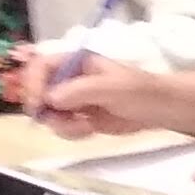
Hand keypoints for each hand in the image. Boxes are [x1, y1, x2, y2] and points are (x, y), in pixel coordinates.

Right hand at [25, 55, 194, 139]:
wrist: (162, 111)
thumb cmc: (143, 90)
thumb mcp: (115, 87)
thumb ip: (82, 89)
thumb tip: (51, 97)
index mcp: (77, 62)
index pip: (40, 66)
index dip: (32, 83)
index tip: (37, 104)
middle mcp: (70, 79)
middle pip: (37, 91)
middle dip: (45, 110)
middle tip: (61, 120)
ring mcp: (73, 99)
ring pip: (47, 113)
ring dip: (62, 124)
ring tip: (86, 125)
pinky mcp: (79, 118)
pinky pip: (61, 127)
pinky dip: (71, 132)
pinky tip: (91, 130)